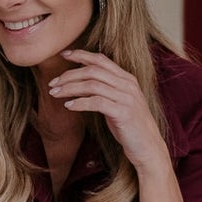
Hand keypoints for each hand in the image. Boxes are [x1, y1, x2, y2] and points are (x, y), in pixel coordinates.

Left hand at [47, 48, 167, 172]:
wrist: (148, 146)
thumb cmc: (129, 125)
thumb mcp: (118, 101)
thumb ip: (106, 89)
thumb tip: (81, 81)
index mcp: (126, 78)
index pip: (101, 60)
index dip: (81, 55)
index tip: (63, 55)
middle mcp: (127, 85)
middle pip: (93, 70)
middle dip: (69, 74)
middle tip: (52, 83)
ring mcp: (126, 98)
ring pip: (92, 85)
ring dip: (70, 88)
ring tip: (55, 93)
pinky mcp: (123, 113)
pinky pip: (96, 102)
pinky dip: (80, 103)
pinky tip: (68, 106)